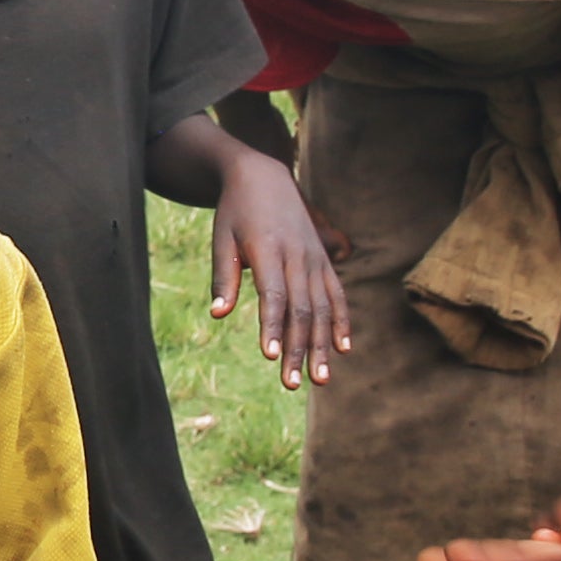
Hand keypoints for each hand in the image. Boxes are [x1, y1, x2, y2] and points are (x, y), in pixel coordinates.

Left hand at [204, 159, 349, 387]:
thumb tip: (217, 314)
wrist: (264, 177)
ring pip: (323, 308)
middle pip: (302, 310)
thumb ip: (224, 276)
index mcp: (269, 250)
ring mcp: (315, 259)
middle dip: (297, 349)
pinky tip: (343, 349)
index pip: (274, 296)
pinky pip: (337, 295)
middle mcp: (298, 256)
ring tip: (320, 379)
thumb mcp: (222, 238)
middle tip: (291, 384)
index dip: (273, 326)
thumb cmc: (235, 212)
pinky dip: (341, 321)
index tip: (270, 356)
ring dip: (321, 345)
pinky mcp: (324, 261)